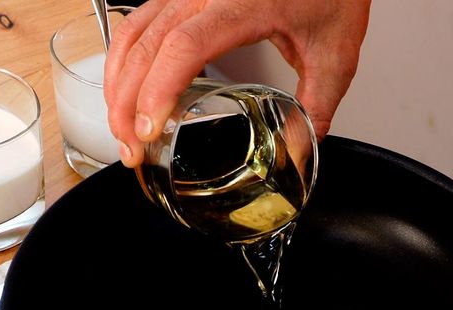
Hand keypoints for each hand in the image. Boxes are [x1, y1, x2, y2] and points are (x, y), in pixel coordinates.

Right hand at [104, 0, 371, 166]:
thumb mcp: (334, 54)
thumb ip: (315, 107)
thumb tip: (296, 152)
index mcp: (242, 5)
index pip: (183, 48)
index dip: (158, 91)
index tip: (149, 130)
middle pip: (147, 46)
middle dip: (127, 103)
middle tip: (132, 149)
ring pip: (133, 33)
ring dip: (118, 83)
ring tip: (121, 128)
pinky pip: (138, 22)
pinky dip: (124, 59)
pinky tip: (124, 89)